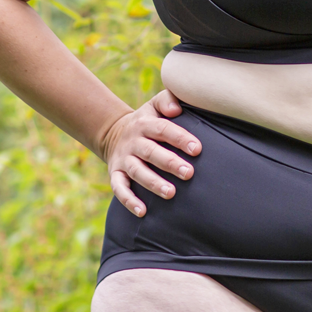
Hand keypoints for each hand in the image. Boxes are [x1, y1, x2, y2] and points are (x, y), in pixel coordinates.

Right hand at [101, 89, 200, 216]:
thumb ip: (168, 100)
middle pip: (151, 152)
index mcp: (145, 123)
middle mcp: (133, 142)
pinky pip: (119, 188)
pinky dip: (129, 201)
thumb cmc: (148, 120)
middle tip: (189, 173)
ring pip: (137, 172)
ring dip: (153, 183)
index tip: (197, 149)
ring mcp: (123, 159)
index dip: (180, 138)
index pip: (164, 129)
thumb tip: (177, 109)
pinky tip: (142, 212)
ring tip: (171, 193)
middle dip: (170, 163)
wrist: (114, 133)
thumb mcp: (154, 105)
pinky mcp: (115, 174)